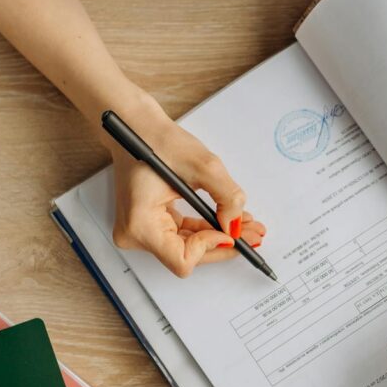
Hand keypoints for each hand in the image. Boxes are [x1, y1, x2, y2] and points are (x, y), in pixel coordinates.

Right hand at [107, 99, 265, 276]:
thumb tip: (235, 224)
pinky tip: (226, 221)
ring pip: (188, 248)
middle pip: (187, 257)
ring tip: (246, 226)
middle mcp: (135, 233)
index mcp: (140, 223)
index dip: (210, 248)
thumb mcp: (204, 166)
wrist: (135, 127)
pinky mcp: (148, 224)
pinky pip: (182, 236)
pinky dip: (205, 230)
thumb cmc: (156, 140)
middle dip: (222, 245)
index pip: (182, 259)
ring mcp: (140, 231)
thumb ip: (227, 197)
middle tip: (252, 234)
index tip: (229, 231)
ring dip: (217, 237)